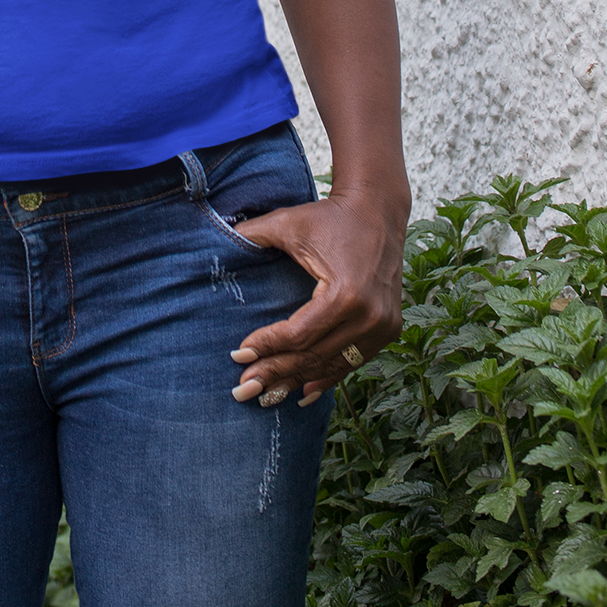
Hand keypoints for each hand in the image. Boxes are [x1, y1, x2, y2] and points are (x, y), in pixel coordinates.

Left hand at [226, 190, 406, 406]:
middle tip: (243, 389)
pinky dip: (327, 376)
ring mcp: (382, 327)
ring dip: (297, 381)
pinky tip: (303, 392)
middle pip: (313, 355)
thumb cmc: (330, 216)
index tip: (238, 355)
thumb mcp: (289, 223)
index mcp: (345, 293)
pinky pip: (353, 361)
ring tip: (266, 396)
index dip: (266, 346)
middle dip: (275, 373)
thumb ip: (253, 233)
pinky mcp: (388, 330)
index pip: (298, 334)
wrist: (378, 210)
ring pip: (331, 364)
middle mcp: (368, 316)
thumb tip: (218, 236)